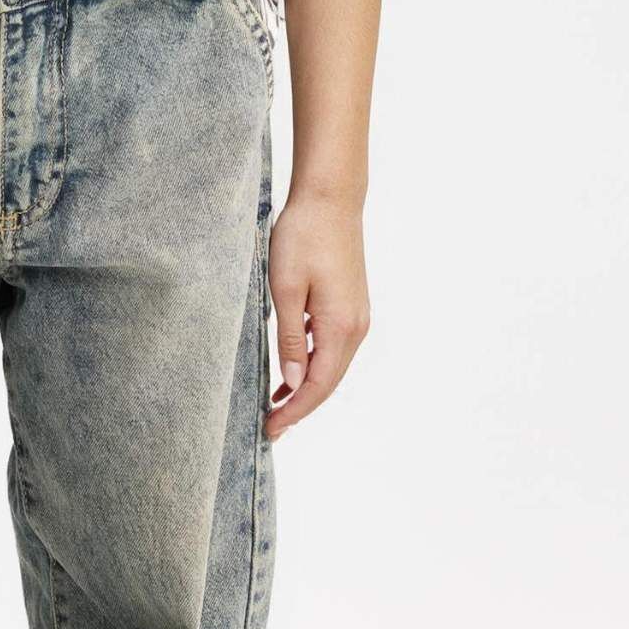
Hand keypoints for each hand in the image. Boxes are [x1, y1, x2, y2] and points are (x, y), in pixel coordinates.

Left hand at [264, 189, 370, 439]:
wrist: (330, 199)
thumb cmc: (302, 236)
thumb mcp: (285, 287)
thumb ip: (289, 337)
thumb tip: (294, 382)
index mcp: (340, 326)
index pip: (318, 386)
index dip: (295, 412)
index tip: (271, 429)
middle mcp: (356, 326)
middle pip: (329, 381)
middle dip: (301, 406)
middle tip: (270, 426)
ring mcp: (358, 315)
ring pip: (332, 365)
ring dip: (306, 386)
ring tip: (276, 404)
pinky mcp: (352, 304)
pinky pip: (333, 345)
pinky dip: (313, 363)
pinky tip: (292, 368)